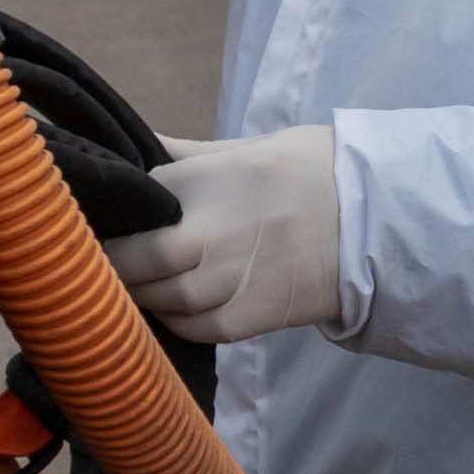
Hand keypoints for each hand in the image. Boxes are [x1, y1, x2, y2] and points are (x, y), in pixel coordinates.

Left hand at [101, 128, 342, 342]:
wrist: (377, 217)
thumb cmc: (311, 171)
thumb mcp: (246, 148)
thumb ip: (184, 154)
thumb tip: (132, 144)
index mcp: (207, 181)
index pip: (135, 204)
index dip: (110, 216)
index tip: (97, 221)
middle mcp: (212, 232)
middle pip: (134, 260)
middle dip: (110, 265)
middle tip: (98, 263)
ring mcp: (231, 279)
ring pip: (160, 299)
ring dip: (139, 296)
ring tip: (132, 286)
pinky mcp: (253, 316)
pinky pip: (195, 328)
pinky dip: (175, 322)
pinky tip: (172, 308)